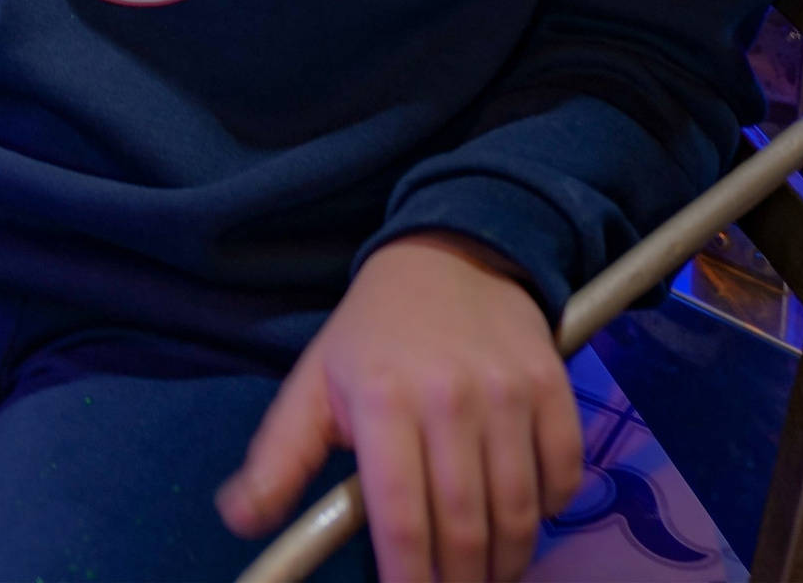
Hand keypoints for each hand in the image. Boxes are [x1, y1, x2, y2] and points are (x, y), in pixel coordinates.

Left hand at [217, 235, 581, 582]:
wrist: (448, 252)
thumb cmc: (373, 332)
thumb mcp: (315, 383)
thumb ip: (278, 458)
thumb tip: (238, 521)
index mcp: (382, 401)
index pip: (401, 520)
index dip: (408, 581)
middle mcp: (449, 397)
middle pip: (465, 529)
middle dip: (460, 581)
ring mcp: (507, 391)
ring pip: (519, 513)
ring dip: (507, 560)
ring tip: (487, 569)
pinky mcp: (551, 383)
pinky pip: (563, 475)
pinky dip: (551, 508)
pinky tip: (523, 510)